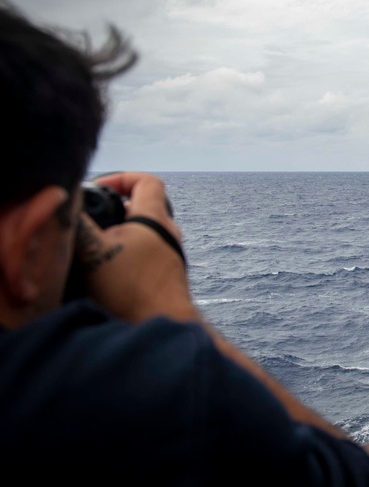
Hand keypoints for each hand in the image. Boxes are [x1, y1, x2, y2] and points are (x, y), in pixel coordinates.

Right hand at [74, 172, 197, 322]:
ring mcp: (170, 255)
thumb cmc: (131, 287)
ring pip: (142, 233)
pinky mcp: (166, 275)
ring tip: (91, 248)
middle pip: (142, 206)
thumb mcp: (94, 250)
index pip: (147, 181)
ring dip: (116, 234)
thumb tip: (64, 207)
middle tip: (88, 221)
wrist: (163, 324)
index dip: (121, 178)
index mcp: (155, 218)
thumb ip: (79, 224)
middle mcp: (169, 233)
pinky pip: (145, 254)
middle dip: (112, 209)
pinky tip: (102, 271)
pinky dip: (124, 254)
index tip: (98, 188)